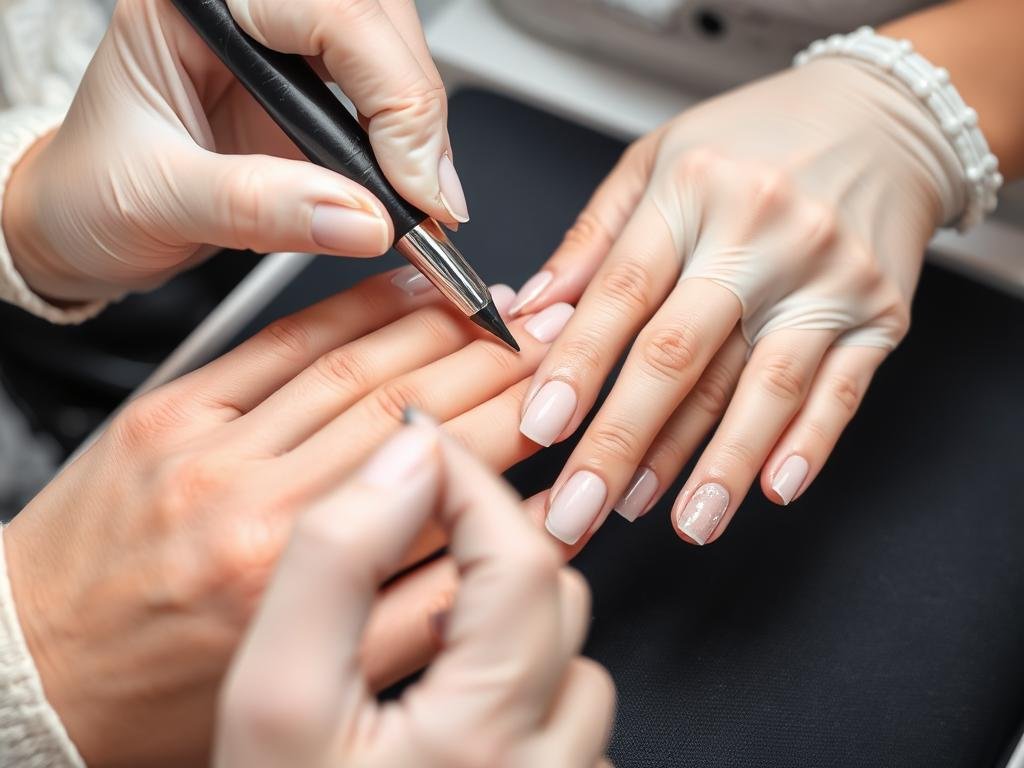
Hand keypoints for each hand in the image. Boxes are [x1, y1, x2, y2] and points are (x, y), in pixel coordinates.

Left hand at [2, 0, 466, 303]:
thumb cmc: (92, 191)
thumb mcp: (161, 200)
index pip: (328, 14)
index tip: (413, 184)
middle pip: (376, 25)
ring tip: (427, 207)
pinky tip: (413, 195)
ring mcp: (284, 48)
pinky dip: (409, 155)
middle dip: (416, 112)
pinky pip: (383, 104)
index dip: (389, 96)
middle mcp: (248, 13)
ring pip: (392, 59)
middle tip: (433, 200)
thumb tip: (363, 220)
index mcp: (198, 5)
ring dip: (422, 134)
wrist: (82, 224)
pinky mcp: (309, 93)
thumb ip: (262, 206)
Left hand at [2, 271, 575, 766]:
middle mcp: (253, 516)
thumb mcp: (298, 681)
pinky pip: (279, 343)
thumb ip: (411, 616)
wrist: (33, 664)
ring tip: (498, 305)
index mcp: (294, 590)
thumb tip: (504, 546)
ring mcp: (209, 454)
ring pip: (356, 371)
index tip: (560, 404)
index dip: (515, 437)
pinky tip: (403, 291)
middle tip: (552, 335)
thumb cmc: (158, 688)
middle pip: (410, 418)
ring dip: (440, 329)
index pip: (440, 495)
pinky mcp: (173, 413)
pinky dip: (352, 310)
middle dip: (497, 366)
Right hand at [214, 420, 614, 767]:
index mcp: (485, 732)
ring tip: (428, 650)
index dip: (470, 483)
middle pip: (557, 602)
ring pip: (568, 661)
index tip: (421, 448)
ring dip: (508, 628)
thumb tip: (403, 462)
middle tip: (422, 544)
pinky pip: (566, 720)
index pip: (521, 555)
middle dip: (492, 551)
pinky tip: (452, 718)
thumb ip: (335, 563)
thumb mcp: (273, 699)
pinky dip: (520, 691)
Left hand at [509, 58, 962, 547]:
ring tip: (678, 523)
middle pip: (680, 356)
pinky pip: (841, 390)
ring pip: (760, 387)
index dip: (576, 366)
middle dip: (623, 443)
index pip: (623, 293)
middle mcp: (761, 236)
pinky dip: (807, 445)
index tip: (540, 429)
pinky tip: (772, 491)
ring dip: (715, 465)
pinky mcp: (880, 315)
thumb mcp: (659, 160)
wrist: (883, 119)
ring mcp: (827, 279)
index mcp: (693, 192)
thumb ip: (593, 238)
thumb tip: (533, 310)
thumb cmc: (755, 140)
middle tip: (581, 512)